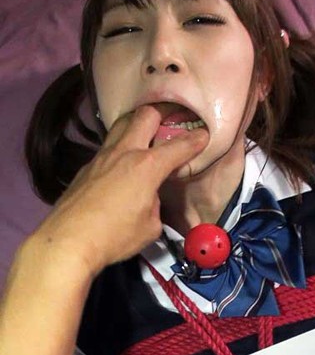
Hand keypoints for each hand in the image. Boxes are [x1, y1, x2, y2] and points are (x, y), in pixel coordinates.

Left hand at [33, 106, 208, 275]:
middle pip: (145, 116)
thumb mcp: (150, 227)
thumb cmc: (115, 236)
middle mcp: (124, 153)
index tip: (204, 135)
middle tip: (171, 121)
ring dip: (136, 126)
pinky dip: (120, 150)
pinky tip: (121, 165)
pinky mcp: (86, 168)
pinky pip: (107, 149)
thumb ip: (155, 206)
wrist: (69, 240)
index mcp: (147, 166)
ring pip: (121, 126)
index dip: (195, 140)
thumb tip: (149, 200)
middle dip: (162, 114)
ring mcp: (101, 157)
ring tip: (145, 135)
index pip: (178, 146)